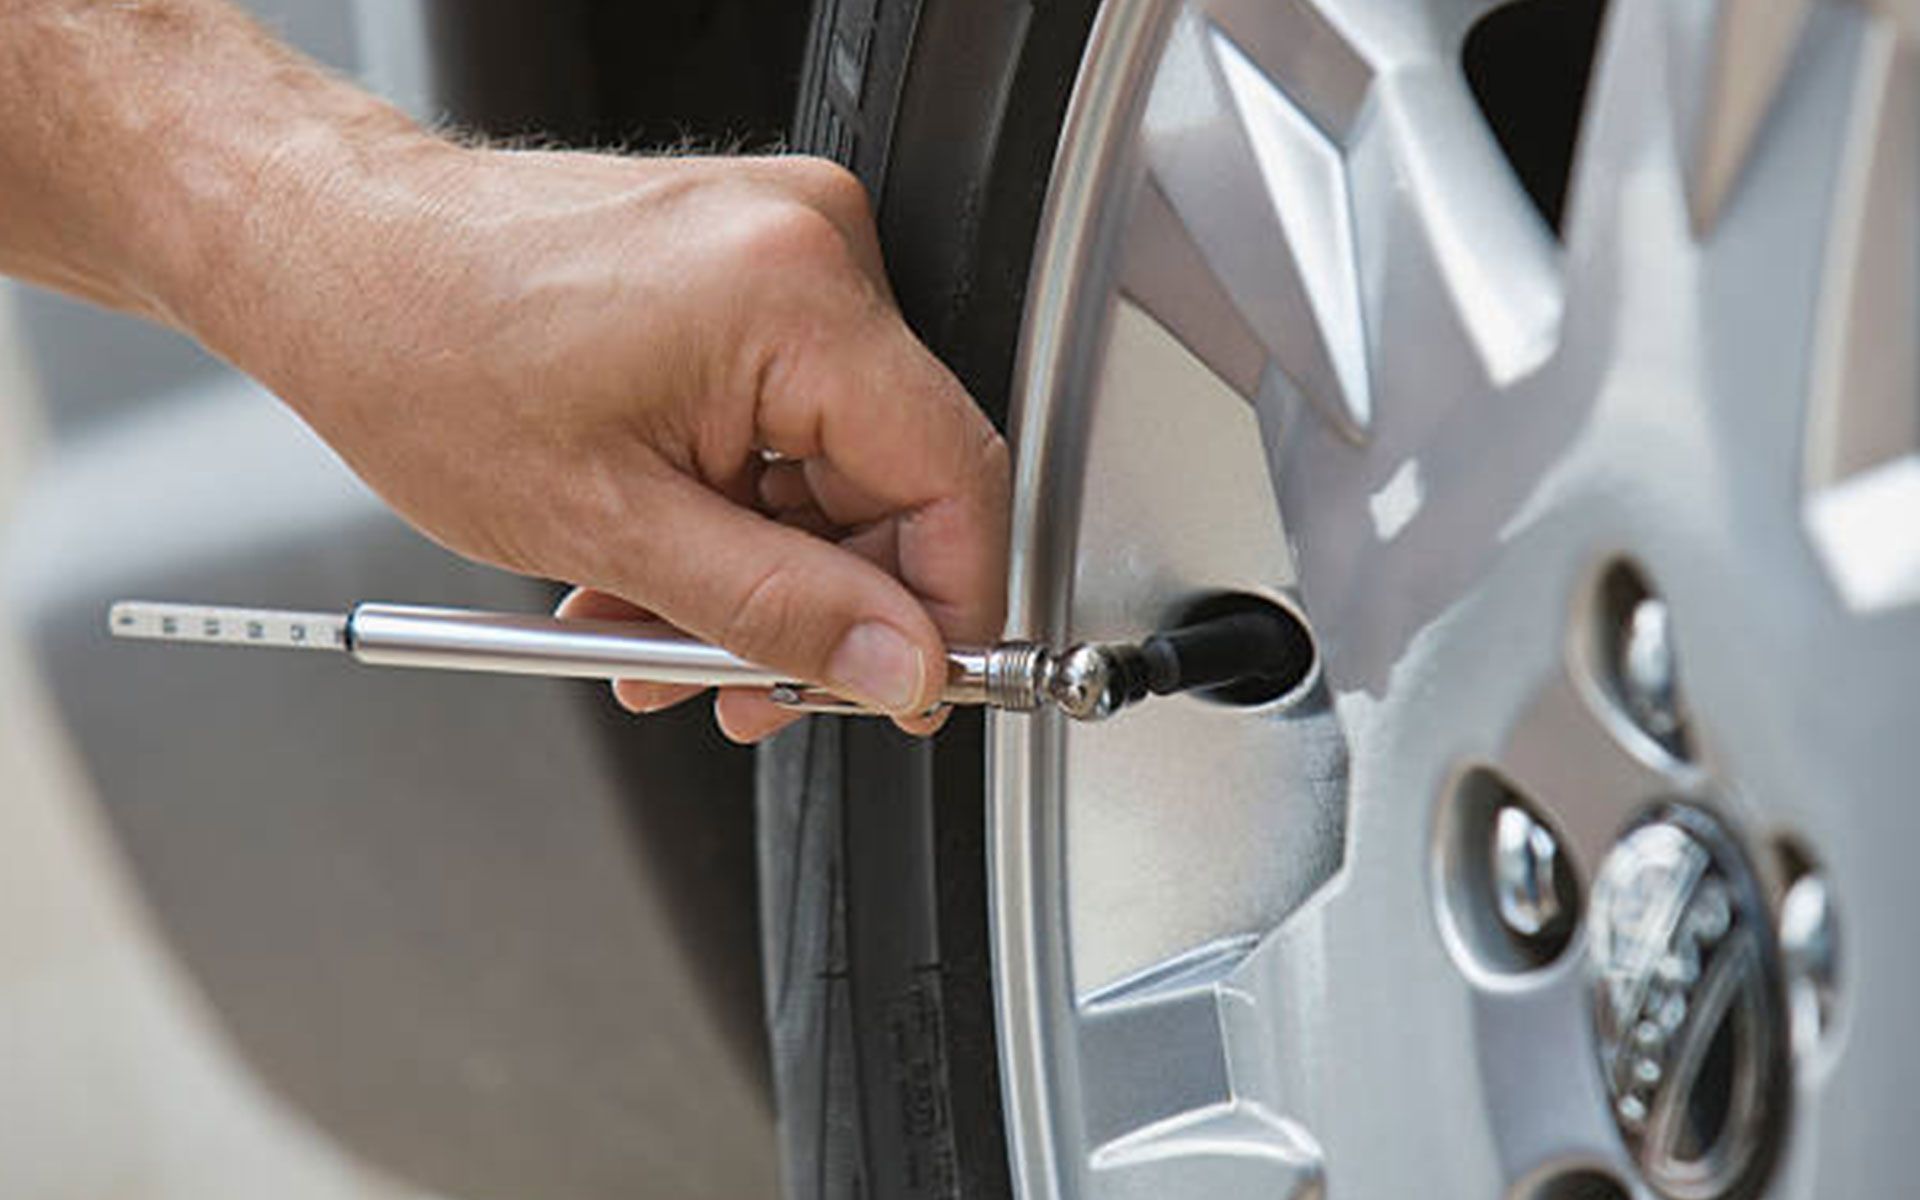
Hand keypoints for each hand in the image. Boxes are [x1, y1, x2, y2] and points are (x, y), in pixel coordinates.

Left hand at [190, 144, 1008, 741]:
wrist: (330, 253)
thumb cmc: (421, 349)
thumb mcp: (609, 526)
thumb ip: (779, 611)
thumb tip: (894, 666)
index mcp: (794, 296)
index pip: (955, 478)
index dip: (947, 609)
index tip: (908, 685)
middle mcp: (810, 245)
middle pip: (894, 478)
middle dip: (819, 604)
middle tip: (741, 685)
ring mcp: (781, 245)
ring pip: (833, 462)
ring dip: (759, 567)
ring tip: (653, 627)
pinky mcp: (748, 262)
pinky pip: (788, 415)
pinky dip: (732, 502)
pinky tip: (657, 557)